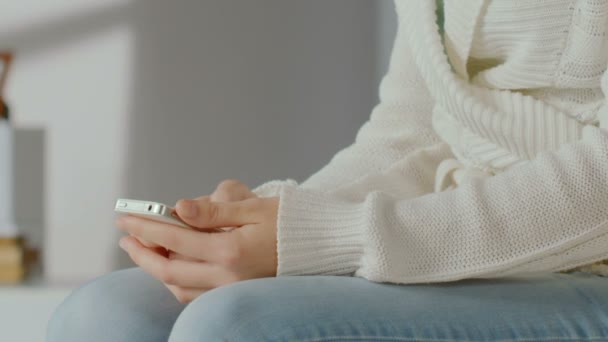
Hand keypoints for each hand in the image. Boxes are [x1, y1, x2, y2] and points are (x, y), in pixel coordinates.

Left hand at [116, 180, 278, 302]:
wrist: (321, 246)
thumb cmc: (290, 222)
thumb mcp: (253, 208)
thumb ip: (213, 211)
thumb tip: (179, 207)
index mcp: (231, 251)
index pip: (174, 239)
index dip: (145, 227)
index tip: (125, 217)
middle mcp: (228, 276)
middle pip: (170, 269)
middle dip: (142, 252)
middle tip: (125, 236)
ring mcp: (232, 290)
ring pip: (179, 287)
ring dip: (156, 269)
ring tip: (144, 248)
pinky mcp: (237, 294)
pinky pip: (196, 295)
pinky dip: (177, 282)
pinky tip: (172, 265)